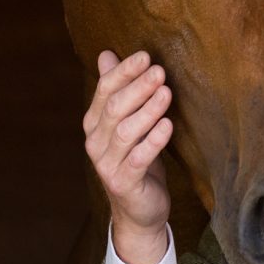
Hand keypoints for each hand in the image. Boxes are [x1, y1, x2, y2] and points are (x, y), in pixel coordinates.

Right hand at [83, 50, 173, 263]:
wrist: (140, 210)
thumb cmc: (137, 157)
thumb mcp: (128, 121)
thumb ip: (116, 89)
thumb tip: (106, 53)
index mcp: (94, 123)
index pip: (104, 91)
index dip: (124, 72)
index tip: (145, 56)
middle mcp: (95, 142)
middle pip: (114, 109)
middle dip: (137, 87)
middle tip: (160, 71)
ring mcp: (107, 164)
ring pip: (125, 132)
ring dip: (147, 111)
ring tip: (166, 93)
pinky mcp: (123, 183)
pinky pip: (139, 158)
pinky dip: (153, 141)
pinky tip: (168, 125)